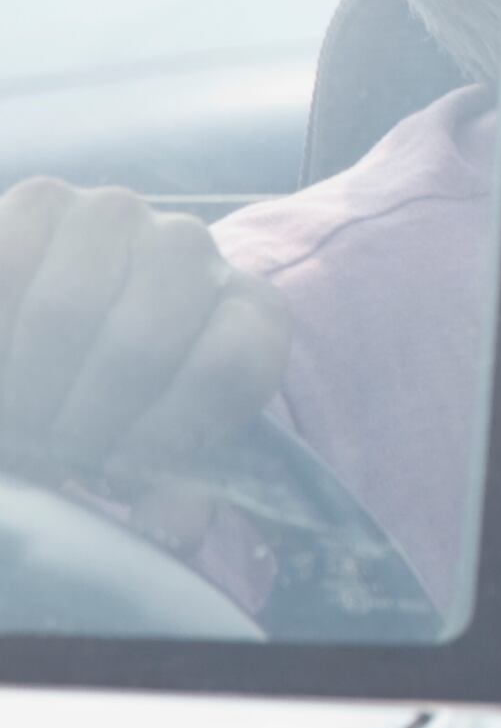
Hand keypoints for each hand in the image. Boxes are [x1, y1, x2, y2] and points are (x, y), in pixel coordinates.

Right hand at [0, 179, 289, 502]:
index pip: (227, 369)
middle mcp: (193, 248)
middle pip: (141, 344)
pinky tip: (7, 361)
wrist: (68, 336)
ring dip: (31, 381)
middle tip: (49, 449)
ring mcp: (118, 214)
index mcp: (250, 311)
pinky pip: (9, 261)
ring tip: (22, 414)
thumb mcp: (159, 450)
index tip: (114, 470)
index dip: (159, 436)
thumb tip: (172, 527)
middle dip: (79, 419)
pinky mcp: (41, 200)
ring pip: (70, 307)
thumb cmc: (121, 406)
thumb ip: (175, 489)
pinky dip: (2, 330)